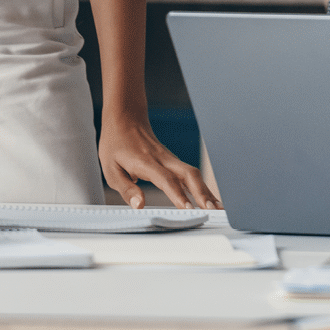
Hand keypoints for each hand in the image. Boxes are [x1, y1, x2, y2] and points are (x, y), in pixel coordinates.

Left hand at [99, 112, 221, 210]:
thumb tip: (139, 206)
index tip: (188, 210)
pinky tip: (209, 199)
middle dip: (202, 193)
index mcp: (146, 162)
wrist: (124, 118)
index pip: (166, 180)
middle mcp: (163, 159)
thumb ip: (126, 189)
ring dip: (206, 191)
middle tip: (213, 211)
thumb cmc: (116, 144)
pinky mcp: (173, 161)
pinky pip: (190, 174)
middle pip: (189, 174)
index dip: (178, 195)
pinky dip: (201, 187)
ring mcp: (170, 159)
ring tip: (218, 209)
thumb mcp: (111, 170)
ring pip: (193, 174)